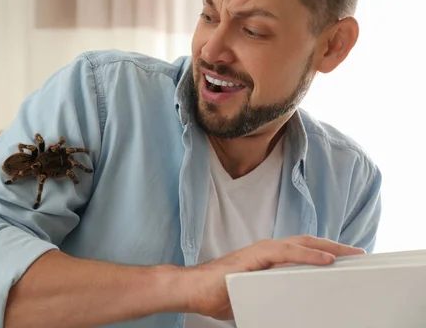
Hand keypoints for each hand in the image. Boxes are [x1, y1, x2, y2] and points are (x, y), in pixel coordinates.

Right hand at [183, 235, 365, 319]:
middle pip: (307, 243)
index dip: (325, 252)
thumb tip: (291, 309)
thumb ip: (272, 294)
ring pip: (301, 243)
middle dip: (335, 246)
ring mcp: (261, 251)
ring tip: (350, 253)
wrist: (193, 289)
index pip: (302, 251)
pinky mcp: (255, 256)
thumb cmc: (217, 293)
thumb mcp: (253, 295)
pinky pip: (287, 252)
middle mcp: (267, 250)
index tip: (347, 260)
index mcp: (268, 259)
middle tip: (358, 254)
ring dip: (328, 247)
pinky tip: (326, 258)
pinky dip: (309, 254)